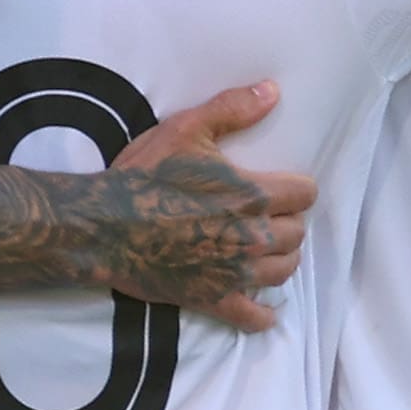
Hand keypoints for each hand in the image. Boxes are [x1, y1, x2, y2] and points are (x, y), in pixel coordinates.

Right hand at [92, 80, 308, 329]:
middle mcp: (251, 237)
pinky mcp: (213, 299)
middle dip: (288, 223)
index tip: (285, 187)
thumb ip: (232, 109)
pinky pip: (252, 318)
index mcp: (252, 195)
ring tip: (267, 251)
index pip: (305, 194)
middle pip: (297, 234)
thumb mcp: (185, 129)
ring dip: (280, 259)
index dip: (297, 188)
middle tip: (271, 217)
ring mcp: (234, 272)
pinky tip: (263, 310)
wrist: (105, 225)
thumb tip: (273, 92)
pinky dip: (262, 316)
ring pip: (283, 271)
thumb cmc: (144, 175)